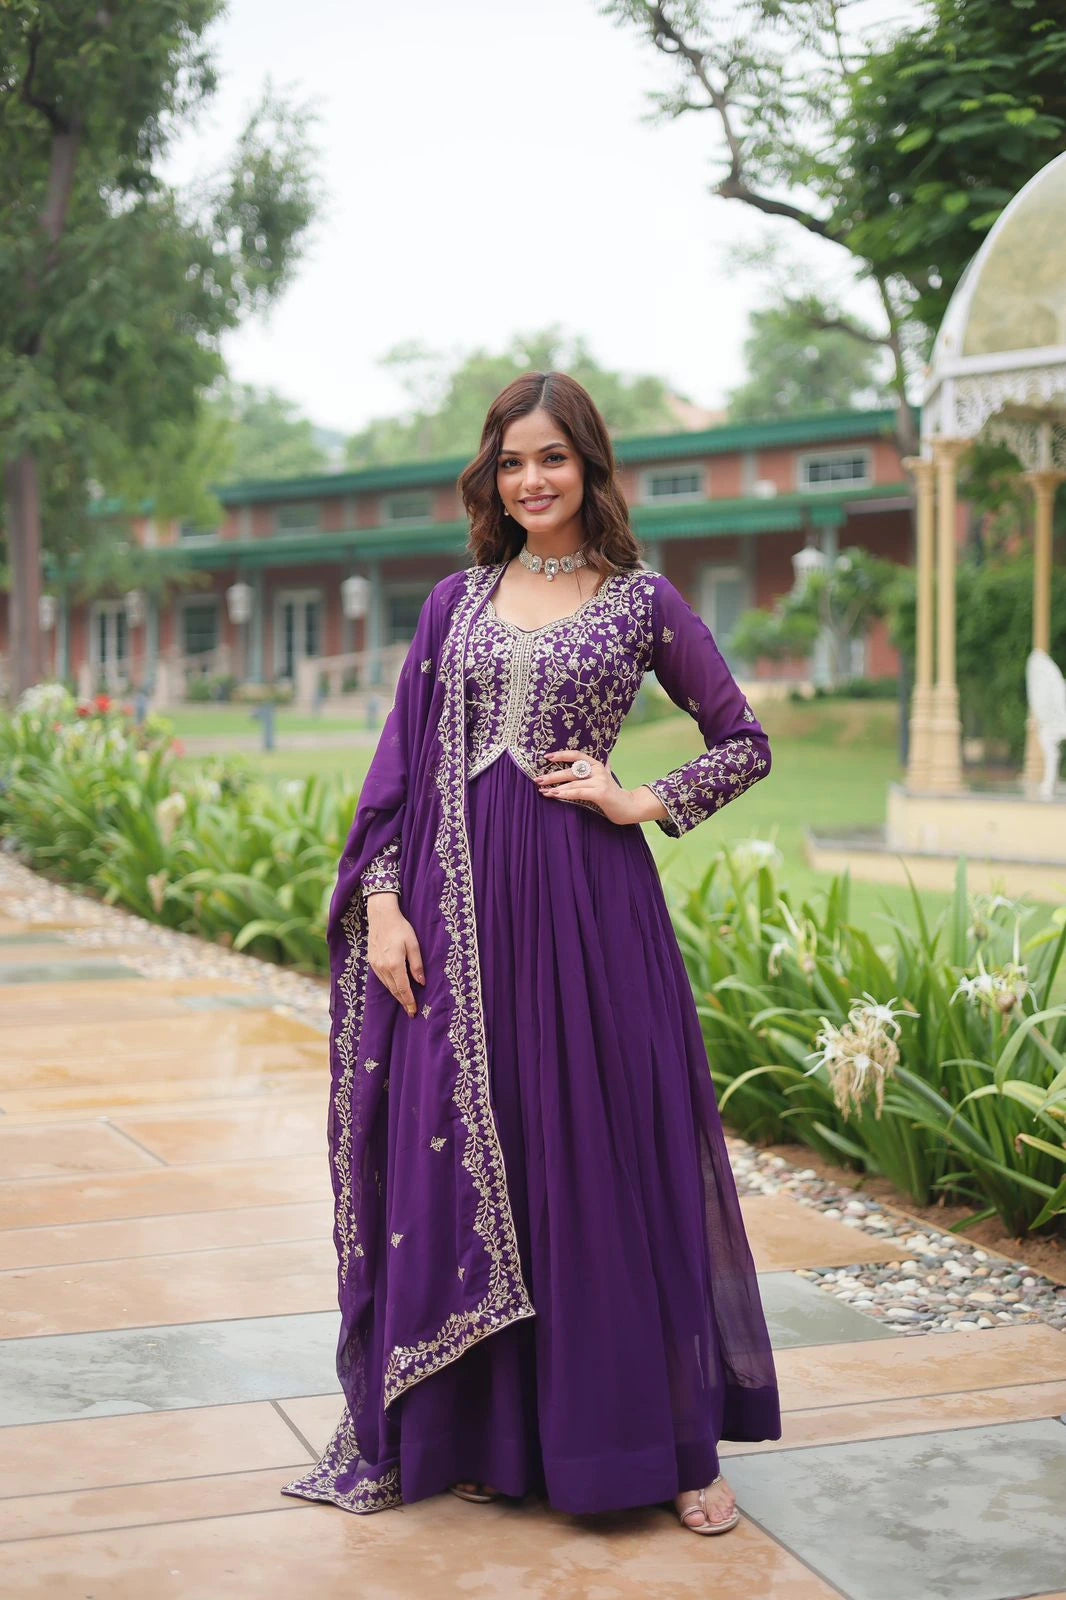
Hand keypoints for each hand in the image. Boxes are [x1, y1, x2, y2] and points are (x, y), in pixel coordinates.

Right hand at [366, 896, 423, 1017]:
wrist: (381, 916)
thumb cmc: (400, 928)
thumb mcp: (413, 945)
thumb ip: (417, 965)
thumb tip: (421, 982)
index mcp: (394, 964)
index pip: (403, 989)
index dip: (409, 1001)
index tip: (414, 1011)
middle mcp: (383, 968)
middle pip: (394, 990)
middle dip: (403, 1002)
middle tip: (410, 1012)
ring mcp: (375, 965)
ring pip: (387, 985)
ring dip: (396, 994)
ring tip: (404, 1002)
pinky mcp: (372, 961)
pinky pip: (381, 978)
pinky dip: (389, 985)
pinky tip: (395, 987)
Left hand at [533, 751, 645, 825]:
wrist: (630, 807)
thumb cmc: (614, 794)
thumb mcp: (607, 778)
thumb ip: (602, 769)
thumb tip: (607, 760)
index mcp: (597, 765)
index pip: (577, 755)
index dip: (562, 755)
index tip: (547, 757)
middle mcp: (598, 770)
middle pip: (571, 771)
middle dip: (552, 775)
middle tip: (537, 779)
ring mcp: (600, 780)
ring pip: (573, 782)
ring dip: (555, 787)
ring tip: (542, 791)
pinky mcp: (601, 793)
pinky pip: (579, 792)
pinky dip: (565, 794)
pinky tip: (555, 795)